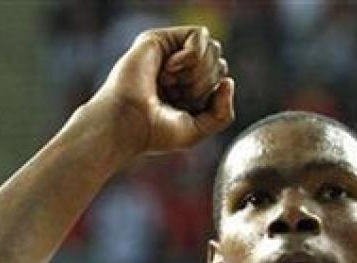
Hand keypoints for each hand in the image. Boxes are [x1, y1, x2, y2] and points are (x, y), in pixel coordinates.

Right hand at [89, 26, 234, 154]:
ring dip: (197, 72)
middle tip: (177, 96)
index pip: (221, 78)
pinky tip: (168, 69)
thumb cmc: (155, 132)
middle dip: (204, 84)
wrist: (127, 123)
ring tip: (170, 83)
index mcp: (187, 88)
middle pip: (219, 61)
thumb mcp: (198, 129)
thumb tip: (229, 81)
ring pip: (213, 47)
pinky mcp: (160, 39)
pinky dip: (190, 57)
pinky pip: (200, 35)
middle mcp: (180, 69)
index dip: (210, 95)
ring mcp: (170, 52)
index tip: (185, 108)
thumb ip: (222, 113)